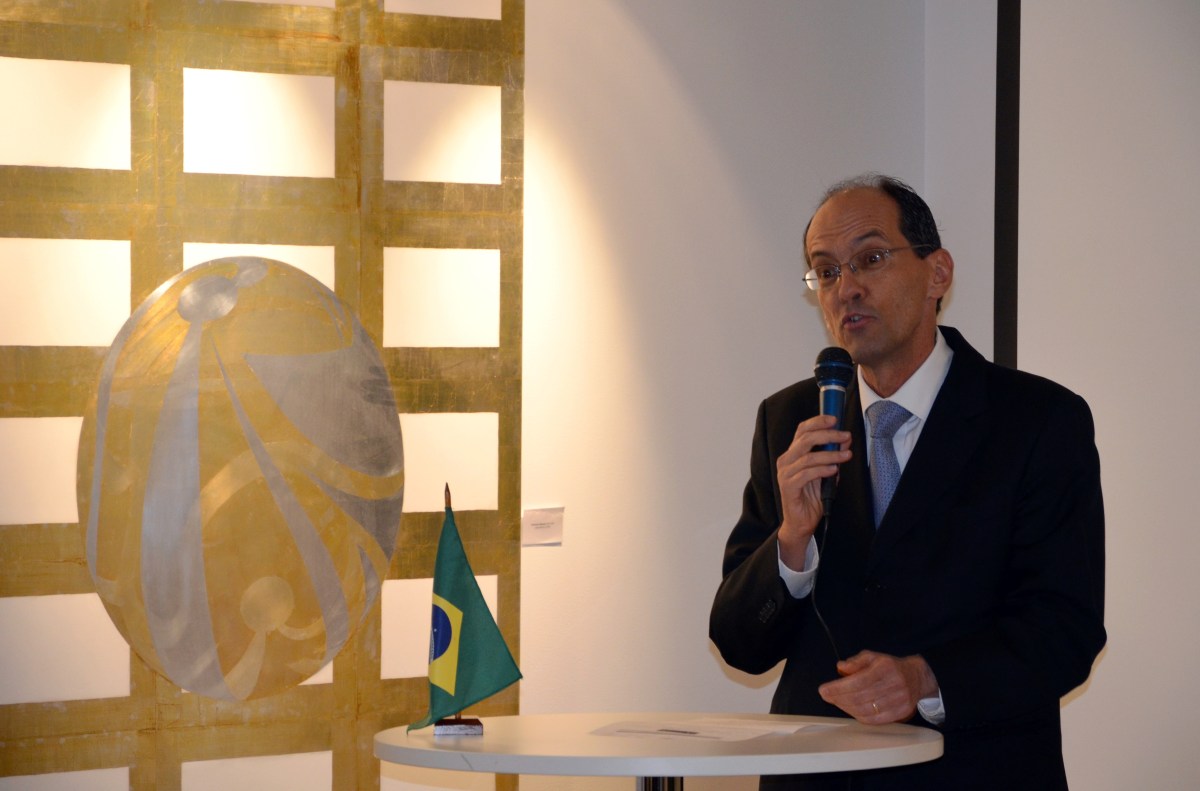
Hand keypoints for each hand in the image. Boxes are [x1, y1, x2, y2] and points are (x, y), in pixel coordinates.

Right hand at [775, 414, 850, 567]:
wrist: (802, 522)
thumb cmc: (812, 497)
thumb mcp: (825, 472)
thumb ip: (832, 457)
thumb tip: (845, 441)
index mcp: (793, 454)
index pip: (802, 430)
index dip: (817, 421)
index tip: (835, 418)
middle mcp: (786, 460)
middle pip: (805, 439)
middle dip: (828, 435)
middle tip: (845, 436)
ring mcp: (785, 473)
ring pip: (808, 456)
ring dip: (830, 454)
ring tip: (846, 455)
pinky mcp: (788, 487)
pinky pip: (807, 474)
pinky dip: (822, 469)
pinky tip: (834, 469)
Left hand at [817, 651, 938, 724]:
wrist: (918, 678)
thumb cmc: (891, 667)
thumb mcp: (873, 658)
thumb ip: (855, 662)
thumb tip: (840, 668)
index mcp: (885, 668)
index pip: (858, 681)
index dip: (838, 688)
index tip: (824, 690)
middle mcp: (894, 684)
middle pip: (860, 698)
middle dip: (839, 698)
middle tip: (828, 696)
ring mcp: (899, 701)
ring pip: (866, 711)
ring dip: (847, 708)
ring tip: (838, 702)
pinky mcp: (901, 713)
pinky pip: (875, 720)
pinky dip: (859, 717)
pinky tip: (851, 710)